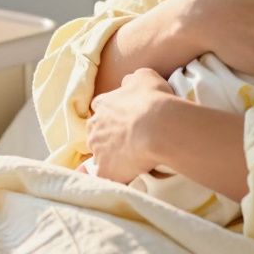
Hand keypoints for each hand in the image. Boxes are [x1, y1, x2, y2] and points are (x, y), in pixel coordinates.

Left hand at [86, 68, 175, 183]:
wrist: (158, 127)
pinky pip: (106, 176)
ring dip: (111, 157)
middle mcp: (95, 127)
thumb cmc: (153, 99)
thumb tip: (127, 83)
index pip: (100, 108)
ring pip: (100, 155)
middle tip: (129, 140)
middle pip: (97, 133)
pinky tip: (128, 176)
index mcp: (103, 104)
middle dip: (108, 136)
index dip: (112, 114)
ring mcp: (98, 150)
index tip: (124, 119)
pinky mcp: (105, 170)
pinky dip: (115, 176)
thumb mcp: (144, 76)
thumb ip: (131, 80)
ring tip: (132, 160)